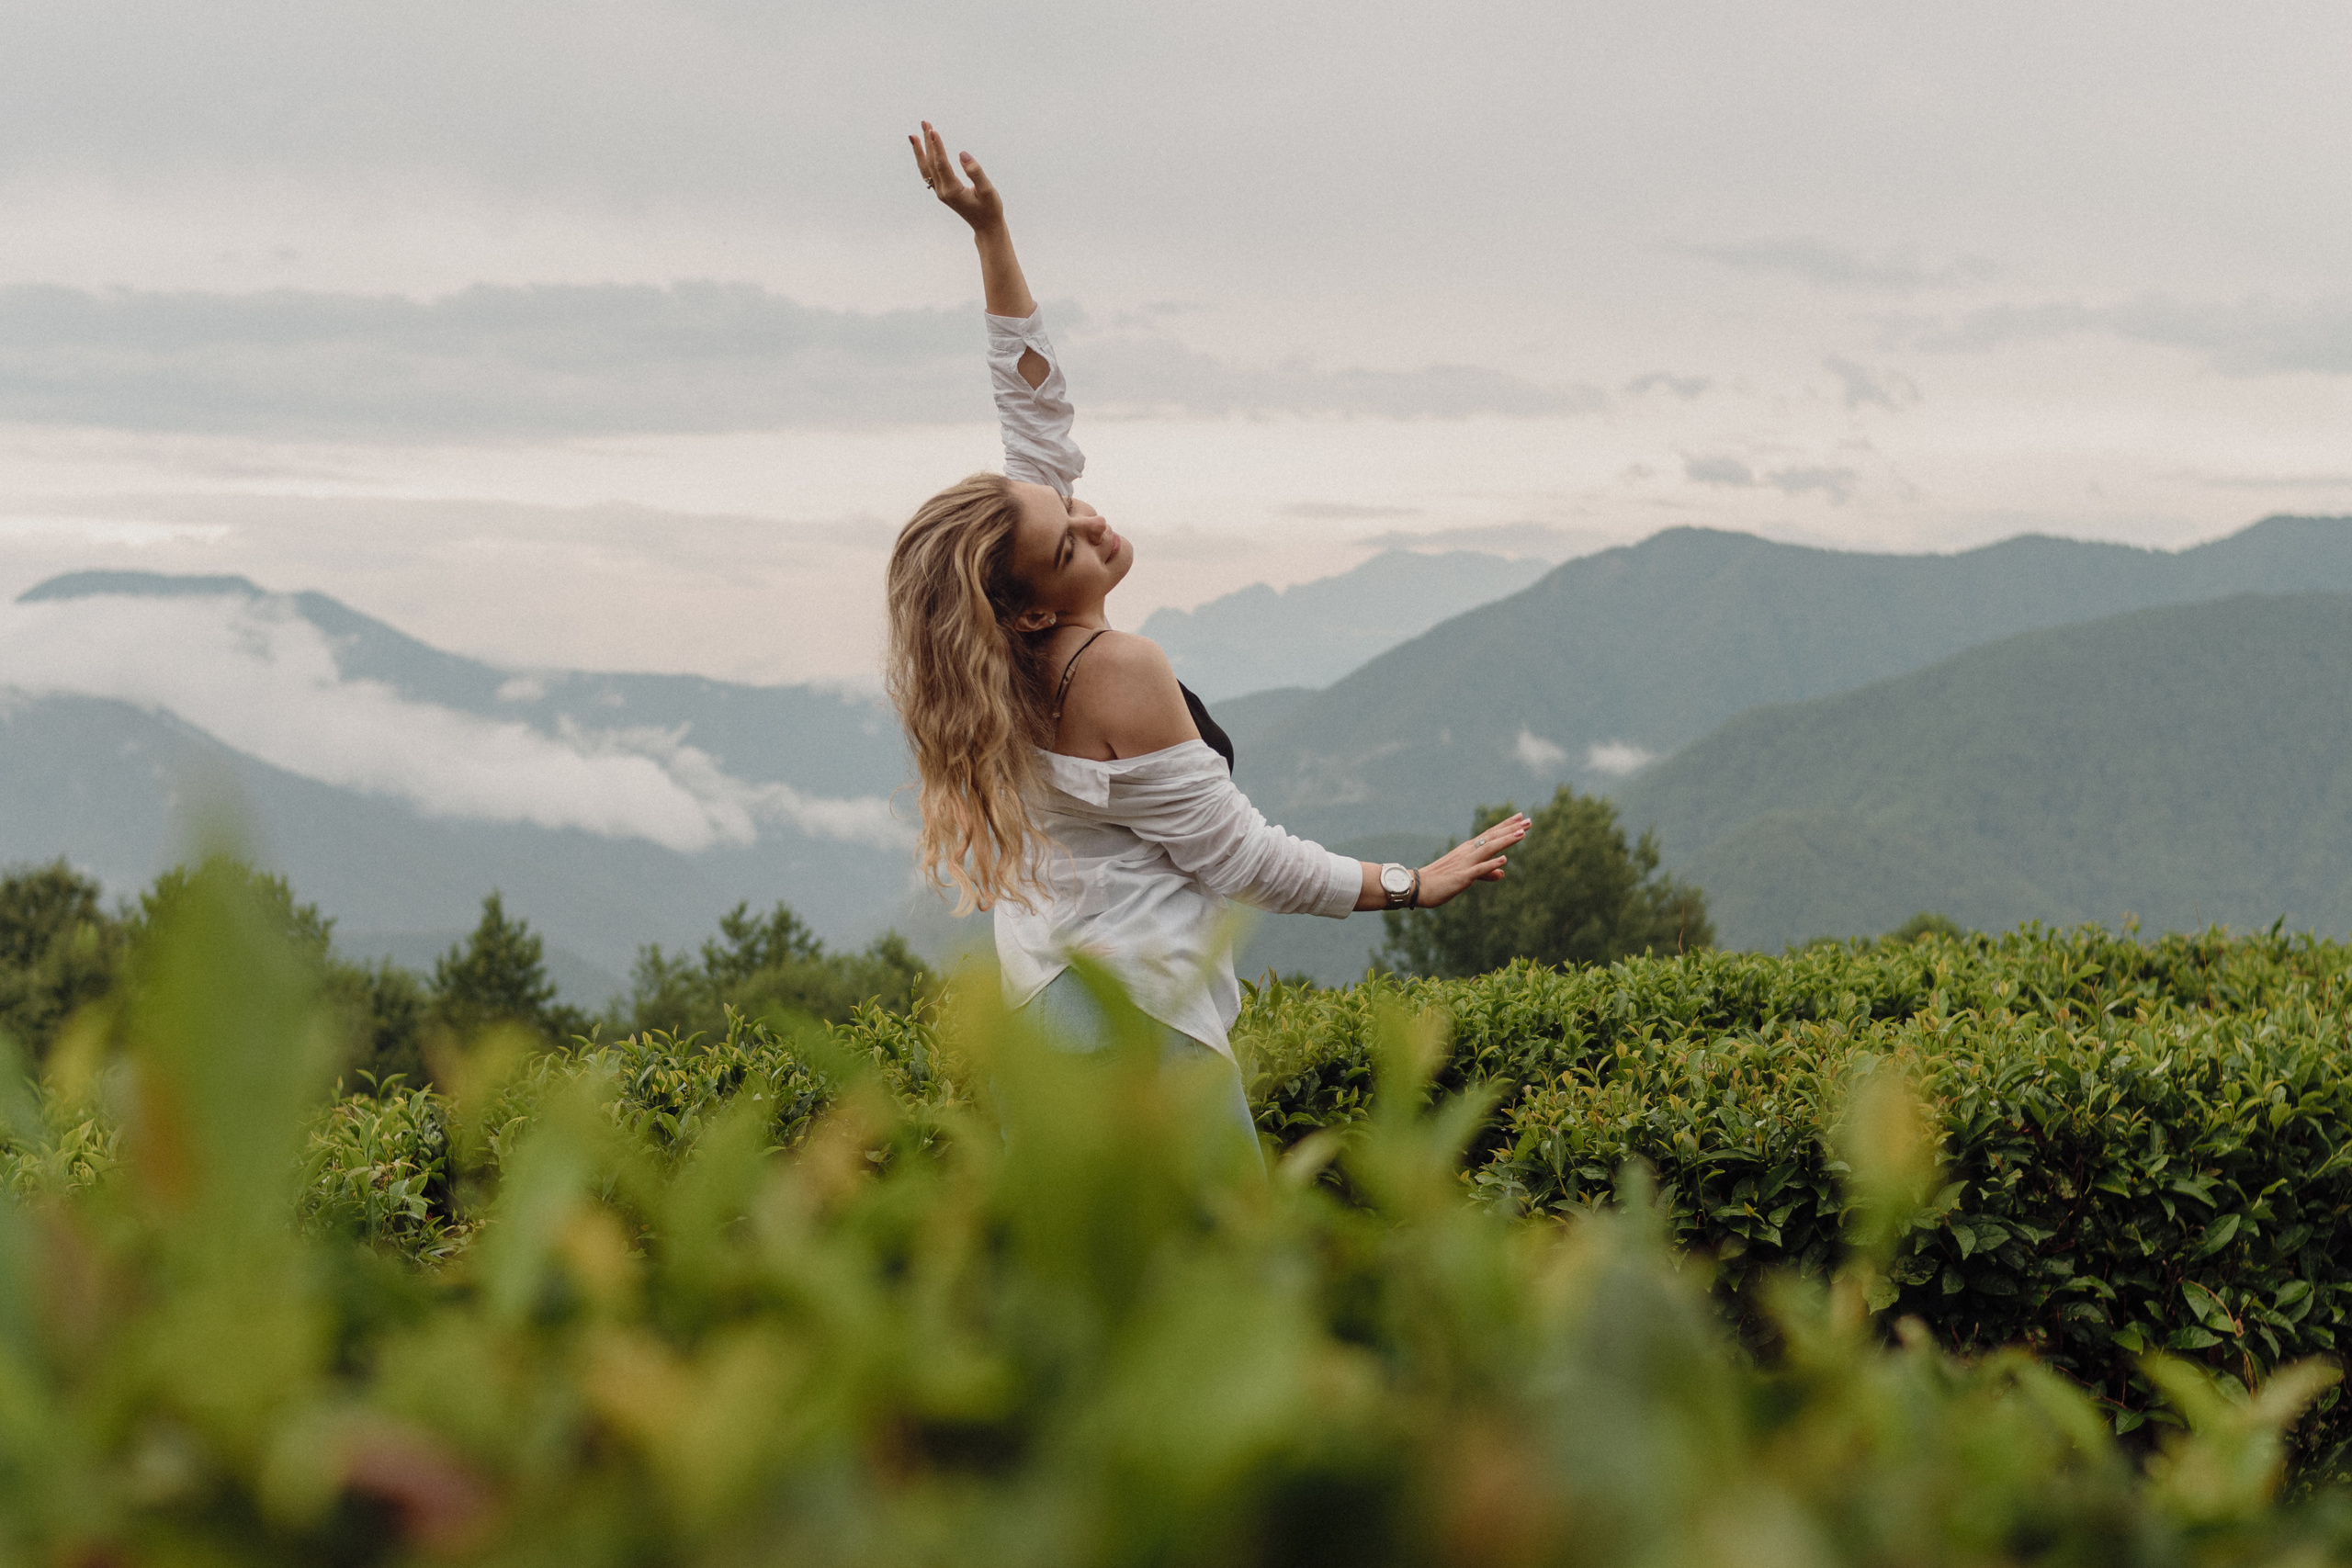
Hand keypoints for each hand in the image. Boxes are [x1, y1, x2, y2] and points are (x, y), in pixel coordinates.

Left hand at [908, 121, 1004, 233]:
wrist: (986, 226)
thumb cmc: (990, 208)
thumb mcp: (988, 191)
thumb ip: (976, 173)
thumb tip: (962, 155)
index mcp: (952, 191)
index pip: (941, 164)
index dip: (936, 147)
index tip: (932, 131)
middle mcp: (942, 191)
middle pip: (931, 163)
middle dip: (927, 143)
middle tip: (925, 122)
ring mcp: (940, 192)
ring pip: (927, 168)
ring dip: (921, 151)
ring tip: (915, 134)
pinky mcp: (942, 191)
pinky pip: (929, 173)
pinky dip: (924, 160)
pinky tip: (922, 150)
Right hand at [1413, 813, 1531, 908]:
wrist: (1417, 887)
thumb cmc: (1441, 880)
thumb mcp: (1467, 875)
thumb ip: (1485, 873)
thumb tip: (1503, 873)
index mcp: (1468, 850)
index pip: (1490, 835)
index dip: (1506, 826)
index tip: (1520, 817)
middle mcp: (1467, 852)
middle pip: (1492, 838)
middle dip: (1511, 829)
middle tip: (1528, 821)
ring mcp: (1465, 863)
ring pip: (1488, 849)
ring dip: (1505, 841)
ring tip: (1521, 834)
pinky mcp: (1461, 877)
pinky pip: (1478, 870)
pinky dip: (1491, 864)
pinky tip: (1503, 860)